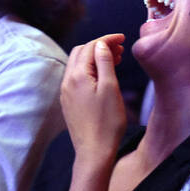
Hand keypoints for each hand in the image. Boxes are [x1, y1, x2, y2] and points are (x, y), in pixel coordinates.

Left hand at [60, 34, 126, 161]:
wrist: (94, 152)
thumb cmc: (107, 123)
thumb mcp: (110, 89)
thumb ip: (105, 63)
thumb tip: (101, 44)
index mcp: (77, 76)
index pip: (91, 47)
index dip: (107, 39)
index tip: (123, 38)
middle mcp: (67, 82)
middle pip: (81, 53)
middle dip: (100, 46)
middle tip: (120, 49)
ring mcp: (66, 93)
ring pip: (78, 65)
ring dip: (95, 58)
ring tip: (115, 59)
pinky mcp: (69, 102)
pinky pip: (77, 78)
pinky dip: (90, 70)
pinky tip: (103, 76)